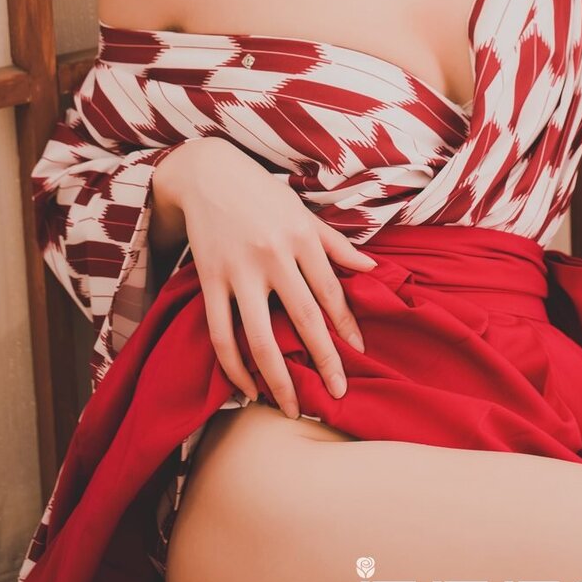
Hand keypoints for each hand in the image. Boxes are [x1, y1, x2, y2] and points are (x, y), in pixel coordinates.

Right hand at [172, 139, 377, 416]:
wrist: (208, 174)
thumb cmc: (263, 194)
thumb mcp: (304, 213)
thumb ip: (336, 244)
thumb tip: (372, 267)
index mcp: (302, 238)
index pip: (332, 292)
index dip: (347, 327)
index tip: (359, 353)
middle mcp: (274, 256)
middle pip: (304, 320)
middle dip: (325, 361)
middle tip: (338, 394)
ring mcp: (239, 271)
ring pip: (260, 337)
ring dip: (278, 379)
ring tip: (291, 408)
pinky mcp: (210, 281)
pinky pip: (221, 334)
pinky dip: (234, 366)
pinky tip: (248, 388)